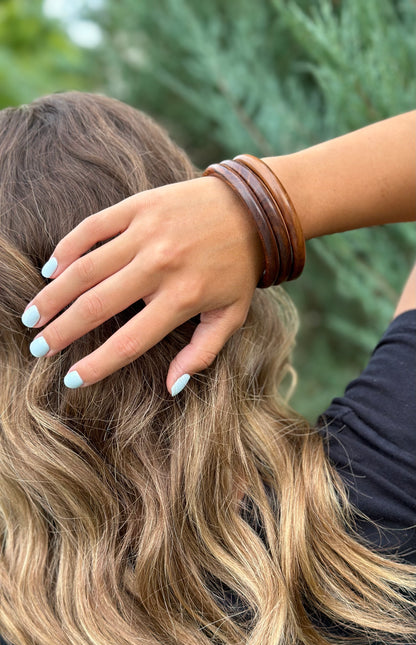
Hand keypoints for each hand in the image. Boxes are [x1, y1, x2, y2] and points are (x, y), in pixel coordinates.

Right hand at [21, 175, 263, 394]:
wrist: (252, 210)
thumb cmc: (239, 269)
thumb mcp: (231, 316)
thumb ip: (202, 354)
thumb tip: (171, 388)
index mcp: (184, 298)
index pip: (130, 342)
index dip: (97, 364)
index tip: (71, 379)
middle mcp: (160, 265)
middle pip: (97, 306)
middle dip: (61, 331)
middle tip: (38, 347)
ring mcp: (147, 233)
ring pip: (86, 269)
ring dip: (54, 296)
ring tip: (32, 316)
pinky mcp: (139, 206)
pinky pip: (92, 228)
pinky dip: (68, 248)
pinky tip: (52, 270)